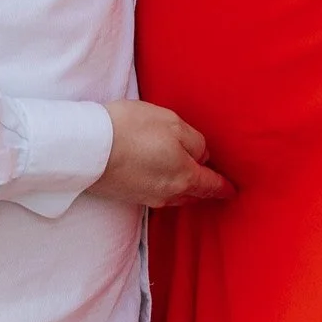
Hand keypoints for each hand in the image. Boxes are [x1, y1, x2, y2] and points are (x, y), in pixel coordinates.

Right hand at [88, 100, 232, 209]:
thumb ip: (194, 141)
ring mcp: (147, 197)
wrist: (88, 148)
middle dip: (204, 188)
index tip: (232, 191)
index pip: (212, 185)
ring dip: (184, 188)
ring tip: (187, 176)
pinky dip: (164, 185)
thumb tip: (201, 156)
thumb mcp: (173, 124)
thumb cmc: (133, 129)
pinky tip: (158, 173)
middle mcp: (169, 193)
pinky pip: (156, 193)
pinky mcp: (129, 195)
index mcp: (185, 176)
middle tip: (212, 181)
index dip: (224, 187)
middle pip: (194, 193)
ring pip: (175, 195)